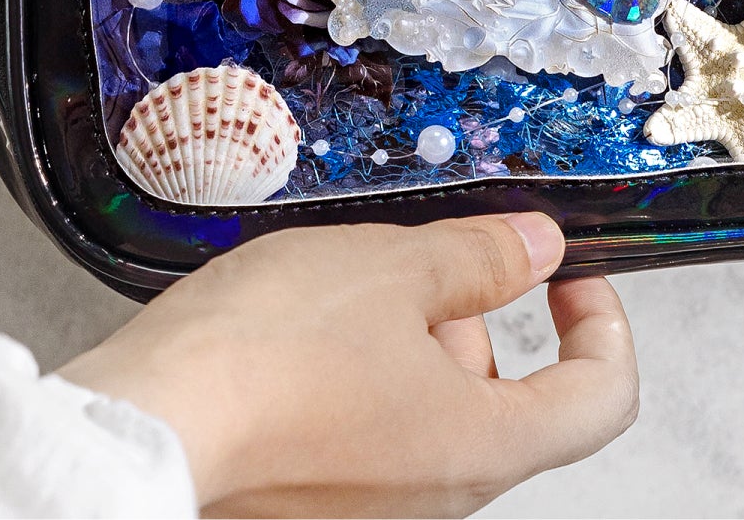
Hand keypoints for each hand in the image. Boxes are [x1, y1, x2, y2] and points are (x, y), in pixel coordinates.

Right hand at [58, 213, 637, 516]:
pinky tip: (300, 334)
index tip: (572, 276)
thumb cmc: (264, 357)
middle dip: (468, 315)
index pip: (600, 399)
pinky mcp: (316, 500)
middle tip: (410, 265)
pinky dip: (356, 371)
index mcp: (479, 447)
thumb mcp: (396, 268)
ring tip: (337, 293)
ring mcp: (373, 506)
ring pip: (429, 405)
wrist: (141, 424)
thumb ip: (483, 258)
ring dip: (404, 337)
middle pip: (500, 395)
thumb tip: (540, 249)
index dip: (601, 324)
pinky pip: (368, 427)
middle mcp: (436, 497)